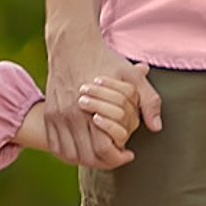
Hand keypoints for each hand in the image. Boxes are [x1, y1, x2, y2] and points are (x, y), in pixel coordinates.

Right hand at [41, 28, 162, 169]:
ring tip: (101, 155)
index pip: (103, 149)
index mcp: (91, 108)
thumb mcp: (132, 76)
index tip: (128, 153)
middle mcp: (71, 116)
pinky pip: (55, 146)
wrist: (72, 43)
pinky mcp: (49, 114)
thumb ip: (148, 101)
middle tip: (116, 157)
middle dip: (104, 163)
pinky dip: (68, 153)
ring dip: (86, 160)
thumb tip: (156, 127)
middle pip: (86, 157)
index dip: (118, 158)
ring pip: (69, 155)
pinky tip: (83, 149)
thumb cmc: (105, 60)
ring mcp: (57, 116)